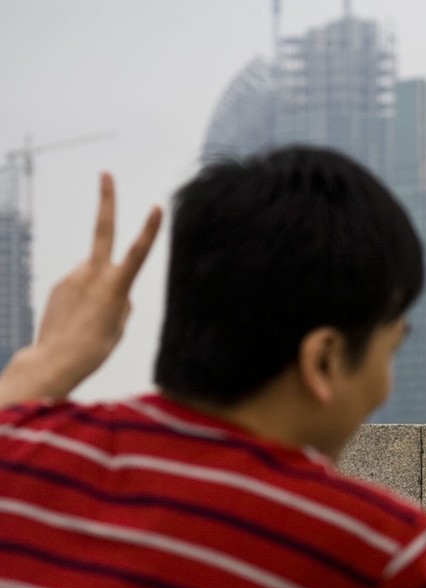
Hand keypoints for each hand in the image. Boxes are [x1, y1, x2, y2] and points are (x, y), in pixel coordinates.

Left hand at [0, 172, 161, 404]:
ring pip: (94, 273)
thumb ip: (123, 303)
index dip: (150, 229)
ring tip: (91, 320)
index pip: (137, 252)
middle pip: (103, 230)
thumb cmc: (94, 348)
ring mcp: (73, 277)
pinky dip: (84, 300)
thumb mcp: (119, 326)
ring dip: (98, 289)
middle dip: (106, 201)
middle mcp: (93, 274)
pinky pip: (80, 286)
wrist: (54, 359)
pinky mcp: (60, 285)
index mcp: (115, 286)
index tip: (157, 206)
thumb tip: (120, 292)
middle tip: (106, 174)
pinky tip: (79, 321)